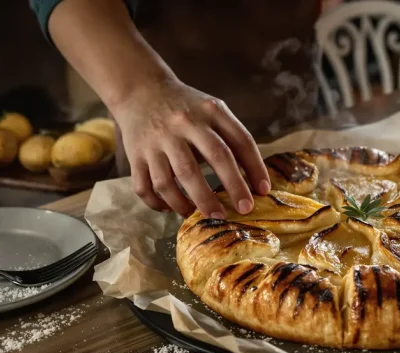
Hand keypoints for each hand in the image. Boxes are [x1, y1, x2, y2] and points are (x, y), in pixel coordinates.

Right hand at [111, 78, 270, 218]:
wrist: (140, 89)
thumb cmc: (186, 108)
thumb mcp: (212, 110)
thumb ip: (232, 137)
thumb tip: (255, 181)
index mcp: (209, 112)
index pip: (240, 140)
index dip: (255, 167)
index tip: (263, 191)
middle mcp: (183, 124)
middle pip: (212, 157)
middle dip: (232, 187)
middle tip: (243, 210)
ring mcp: (156, 140)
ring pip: (172, 180)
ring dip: (191, 203)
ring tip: (207, 215)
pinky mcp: (135, 154)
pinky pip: (145, 186)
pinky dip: (159, 203)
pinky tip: (172, 209)